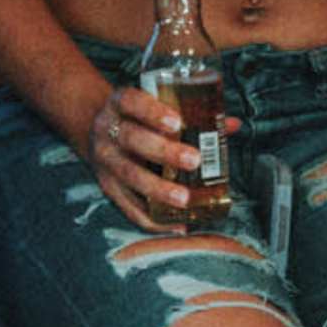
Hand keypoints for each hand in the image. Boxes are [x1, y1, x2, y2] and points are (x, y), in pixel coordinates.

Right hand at [81, 82, 236, 232]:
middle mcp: (107, 131)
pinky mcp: (107, 186)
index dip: (152, 112)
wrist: (94, 131)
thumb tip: (232, 125)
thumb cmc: (136, 118)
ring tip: (184, 198)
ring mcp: (105, 160)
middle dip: (163, 151)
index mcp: (119, 104)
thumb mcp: (152, 106)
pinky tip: (176, 224)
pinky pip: (128, 206)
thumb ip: (190, 113)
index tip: (176, 122)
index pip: (131, 101)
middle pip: (132, 139)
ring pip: (129, 175)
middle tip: (194, 160)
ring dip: (158, 189)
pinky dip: (152, 219)